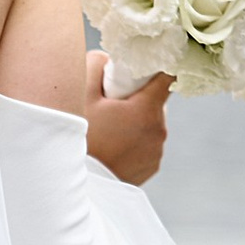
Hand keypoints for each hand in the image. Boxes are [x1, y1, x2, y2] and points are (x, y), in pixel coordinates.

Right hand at [86, 56, 169, 186]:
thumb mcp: (80, 96)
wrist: (75, 186)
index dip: (157, 66)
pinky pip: (147, 145)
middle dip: (137, 98)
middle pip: (156, 101)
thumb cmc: (79, 140)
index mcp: (147, 110)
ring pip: (151, 124)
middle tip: (110, 105)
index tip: (146, 67)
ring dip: (135, 121)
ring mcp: (156, 152)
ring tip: (108, 131)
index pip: (168, 75)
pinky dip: (134, 142)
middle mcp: (159, 131)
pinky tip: (112, 148)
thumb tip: (108, 59)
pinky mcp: (150, 167)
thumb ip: (96, 65)